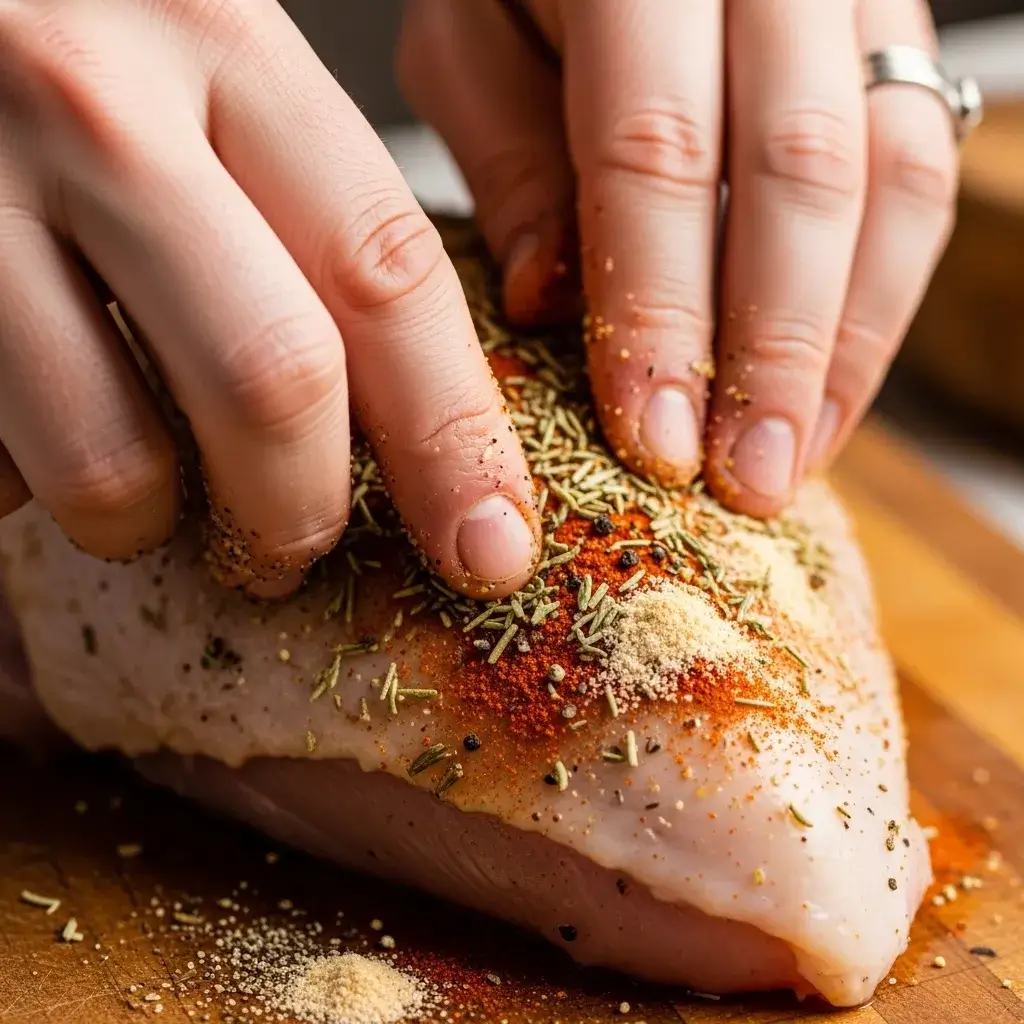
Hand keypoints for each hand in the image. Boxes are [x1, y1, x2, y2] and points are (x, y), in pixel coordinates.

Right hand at [0, 0, 539, 598]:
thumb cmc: (67, 49)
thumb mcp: (204, 72)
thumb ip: (298, 205)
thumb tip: (394, 410)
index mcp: (222, 40)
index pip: (385, 276)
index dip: (455, 439)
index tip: (489, 546)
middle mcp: (94, 99)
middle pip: (273, 381)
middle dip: (301, 513)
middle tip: (292, 546)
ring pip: (114, 460)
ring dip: (147, 520)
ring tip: (141, 492)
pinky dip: (28, 485)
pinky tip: (31, 427)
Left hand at [399, 0, 958, 516]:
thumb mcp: (468, 38)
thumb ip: (509, 158)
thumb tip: (550, 302)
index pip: (656, 151)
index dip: (661, 310)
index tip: (654, 439)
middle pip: (798, 170)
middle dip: (771, 350)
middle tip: (742, 481)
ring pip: (891, 175)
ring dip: (845, 343)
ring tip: (791, 459)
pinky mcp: (891, 34)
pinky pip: (921, 166)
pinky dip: (881, 294)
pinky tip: (828, 388)